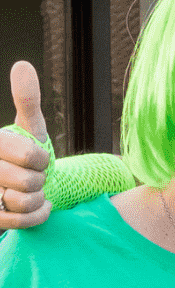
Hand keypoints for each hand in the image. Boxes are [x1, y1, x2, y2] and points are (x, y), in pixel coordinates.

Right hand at [0, 62, 51, 228]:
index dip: (41, 159)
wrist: (24, 184)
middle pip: (28, 181)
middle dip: (40, 180)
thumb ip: (27, 99)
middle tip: (34, 176)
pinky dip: (38, 215)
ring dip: (38, 199)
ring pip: (22, 202)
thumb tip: (23, 65)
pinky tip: (41, 206)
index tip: (35, 158)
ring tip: (34, 191)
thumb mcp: (29, 127)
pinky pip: (20, 222)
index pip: (30, 155)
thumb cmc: (25, 154)